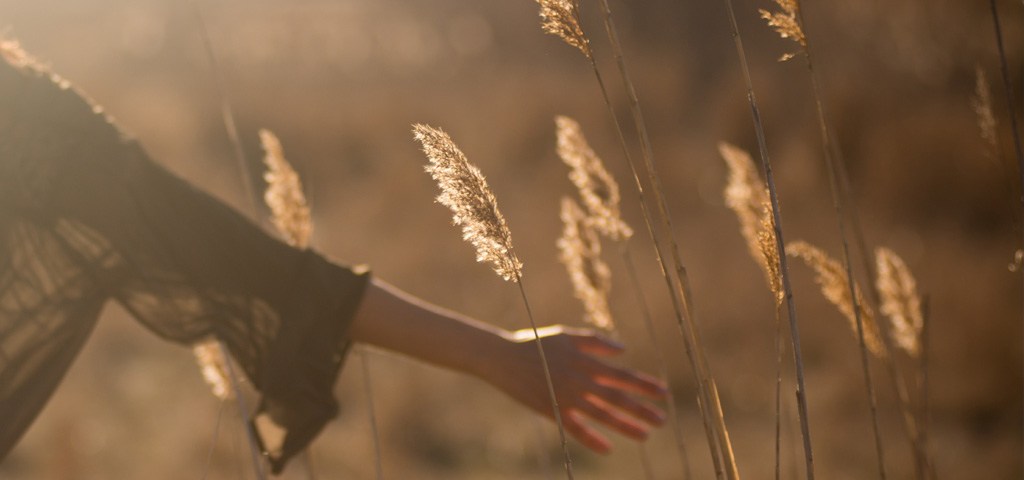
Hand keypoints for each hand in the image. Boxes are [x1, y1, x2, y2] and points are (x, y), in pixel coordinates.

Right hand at [484, 325, 667, 453]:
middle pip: (616, 397)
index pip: (620, 375)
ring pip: (601, 415)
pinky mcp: (551, 410)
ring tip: (645, 435)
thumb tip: (623, 350)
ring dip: (625, 425)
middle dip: (641, 409)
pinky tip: (608, 449)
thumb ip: (595, 342)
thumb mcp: (566, 335)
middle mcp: (579, 380)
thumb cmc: (536, 343)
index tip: (663, 392)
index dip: (643, 384)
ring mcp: (565, 397)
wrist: (502, 358)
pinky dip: (591, 439)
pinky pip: (575, 428)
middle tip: (662, 419)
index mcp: (584, 361)